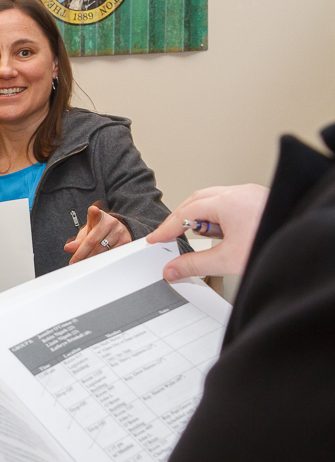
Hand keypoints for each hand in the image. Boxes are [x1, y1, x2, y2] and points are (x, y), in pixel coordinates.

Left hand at [65, 205, 132, 263]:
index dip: (94, 212)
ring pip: (102, 251)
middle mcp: (111, 222)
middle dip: (82, 254)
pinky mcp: (126, 242)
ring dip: (91, 261)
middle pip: (93, 241)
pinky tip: (97, 265)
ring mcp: (120, 232)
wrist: (119, 230)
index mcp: (99, 216)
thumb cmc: (100, 231)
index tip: (93, 210)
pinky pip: (112, 255)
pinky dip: (103, 262)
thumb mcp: (88, 232)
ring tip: (84, 265)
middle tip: (74, 263)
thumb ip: (78, 240)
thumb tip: (68, 248)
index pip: (95, 214)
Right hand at [146, 184, 268, 280]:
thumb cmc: (275, 244)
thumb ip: (194, 264)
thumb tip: (173, 269)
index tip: (155, 239)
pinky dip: (219, 218)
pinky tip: (222, 235)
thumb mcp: (227, 260)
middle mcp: (239, 193)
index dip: (167, 227)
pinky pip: (230, 204)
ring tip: (200, 239)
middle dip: (181, 219)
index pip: (185, 212)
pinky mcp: (261, 202)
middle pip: (197, 201)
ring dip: (202, 218)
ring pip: (214, 201)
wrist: (306, 245)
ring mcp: (251, 195)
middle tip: (170, 236)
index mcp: (227, 202)